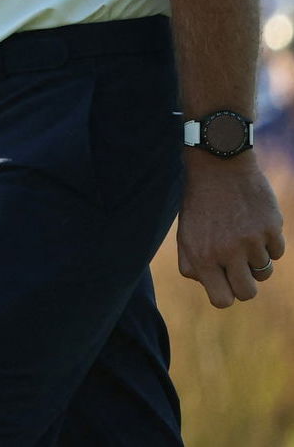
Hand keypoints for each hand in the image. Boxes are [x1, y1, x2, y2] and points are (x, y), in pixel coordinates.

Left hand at [177, 151, 284, 307]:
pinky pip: (278, 253)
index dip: (225, 293)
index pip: (222, 301)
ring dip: (256, 258)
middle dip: (244, 281)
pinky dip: (270, 242)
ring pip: (264, 272)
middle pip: (247, 294)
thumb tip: (211, 287)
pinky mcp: (272, 228)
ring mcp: (252, 240)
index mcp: (201, 255)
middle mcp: (227, 251)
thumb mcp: (185, 232)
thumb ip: (193, 263)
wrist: (217, 164)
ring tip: (242, 234)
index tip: (225, 281)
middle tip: (238, 262)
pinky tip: (254, 222)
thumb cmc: (200, 202)